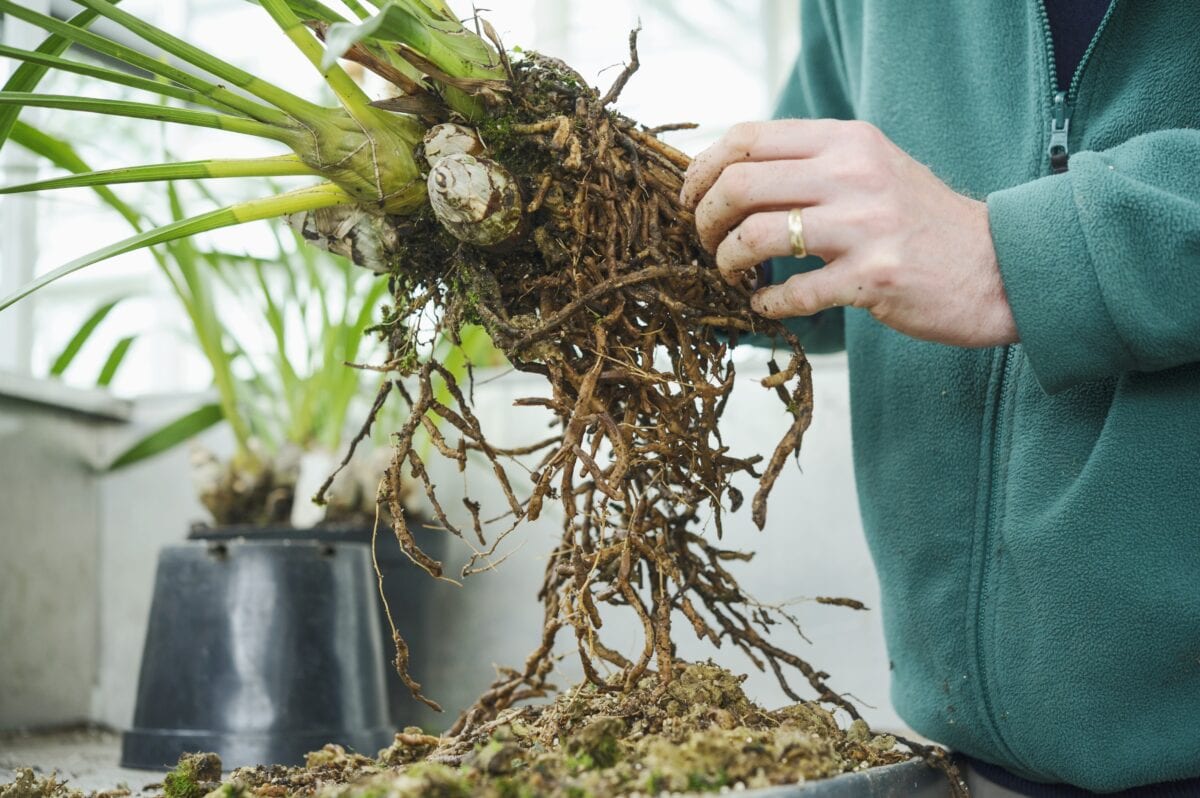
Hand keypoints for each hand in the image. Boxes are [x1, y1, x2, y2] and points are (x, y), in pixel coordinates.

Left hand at [680, 119, 1018, 347]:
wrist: (998, 266)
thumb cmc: (921, 222)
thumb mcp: (873, 168)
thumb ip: (814, 163)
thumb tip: (735, 173)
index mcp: (847, 140)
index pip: (748, 137)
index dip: (703, 168)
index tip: (690, 198)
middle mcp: (854, 173)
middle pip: (740, 183)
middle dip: (705, 217)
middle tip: (704, 240)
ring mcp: (865, 226)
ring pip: (757, 235)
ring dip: (727, 259)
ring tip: (730, 271)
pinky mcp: (874, 278)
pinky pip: (794, 292)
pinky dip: (766, 302)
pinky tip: (764, 304)